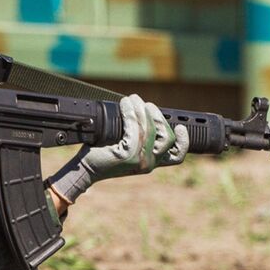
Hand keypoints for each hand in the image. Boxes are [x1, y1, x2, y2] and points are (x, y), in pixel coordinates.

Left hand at [46, 95, 188, 203]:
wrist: (85, 169)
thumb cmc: (103, 156)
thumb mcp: (127, 150)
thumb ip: (141, 139)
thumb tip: (147, 114)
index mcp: (151, 164)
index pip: (177, 157)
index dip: (184, 141)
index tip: (181, 127)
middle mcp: (148, 164)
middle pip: (166, 137)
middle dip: (158, 116)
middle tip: (146, 104)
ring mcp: (138, 160)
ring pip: (149, 129)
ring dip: (141, 109)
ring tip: (133, 99)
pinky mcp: (126, 154)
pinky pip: (134, 128)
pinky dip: (130, 112)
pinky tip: (125, 105)